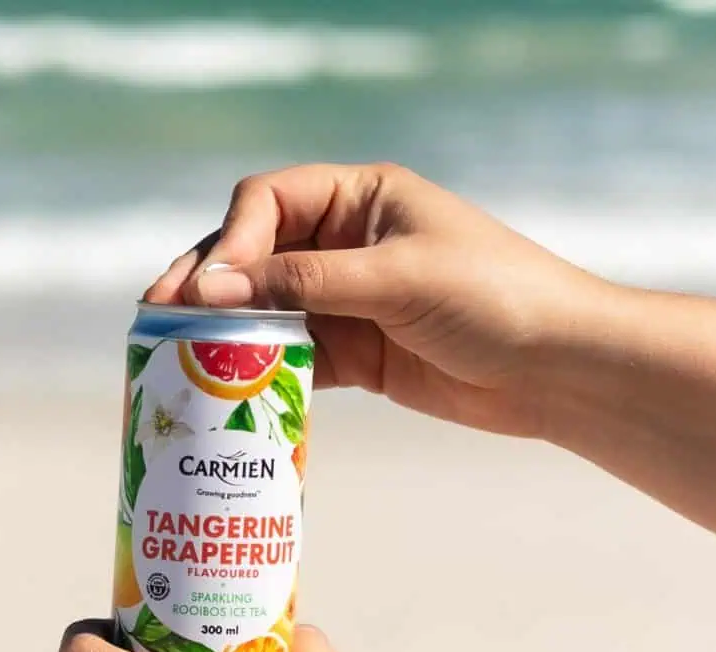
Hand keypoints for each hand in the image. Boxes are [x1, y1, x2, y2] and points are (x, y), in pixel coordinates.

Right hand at [145, 162, 608, 436]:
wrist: (556, 368)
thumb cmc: (493, 297)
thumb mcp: (397, 277)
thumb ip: (306, 282)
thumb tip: (212, 285)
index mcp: (362, 199)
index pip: (272, 202)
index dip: (232, 240)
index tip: (206, 287)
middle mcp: (349, 243)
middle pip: (259, 255)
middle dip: (210, 285)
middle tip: (158, 317)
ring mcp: (351, 301)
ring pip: (271, 310)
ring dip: (229, 332)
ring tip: (179, 358)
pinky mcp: (359, 353)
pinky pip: (298, 357)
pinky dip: (266, 371)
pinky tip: (233, 388)